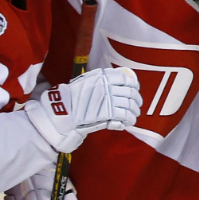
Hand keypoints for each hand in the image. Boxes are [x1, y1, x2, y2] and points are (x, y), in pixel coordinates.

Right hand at [25, 67, 142, 152]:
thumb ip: (101, 81)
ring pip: (130, 105)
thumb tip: (118, 82)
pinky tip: (128, 122)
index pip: (126, 78)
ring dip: (134, 111)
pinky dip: (130, 120)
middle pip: (130, 92)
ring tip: (133, 115)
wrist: (61, 112)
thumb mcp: (86, 82)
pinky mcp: (108, 113)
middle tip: (136, 105)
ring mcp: (107, 99)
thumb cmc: (73, 99)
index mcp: (102, 77)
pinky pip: (125, 115)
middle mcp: (106, 86)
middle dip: (137, 100)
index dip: (134, 85)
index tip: (135, 90)